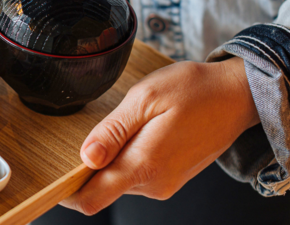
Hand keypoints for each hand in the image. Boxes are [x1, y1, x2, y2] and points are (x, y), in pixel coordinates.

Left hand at [60, 57, 259, 214]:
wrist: (238, 95)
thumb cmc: (195, 90)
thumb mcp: (146, 98)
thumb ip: (113, 131)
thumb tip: (86, 158)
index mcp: (144, 165)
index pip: (92, 198)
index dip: (66, 192)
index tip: (51, 176)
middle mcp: (154, 184)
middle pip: (102, 188)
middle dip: (91, 165)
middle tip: (97, 129)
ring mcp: (164, 184)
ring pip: (119, 179)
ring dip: (112, 157)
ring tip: (129, 123)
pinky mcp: (171, 178)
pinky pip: (137, 173)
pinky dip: (128, 156)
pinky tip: (140, 131)